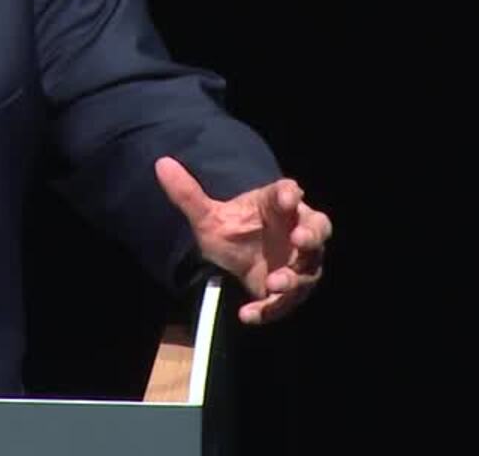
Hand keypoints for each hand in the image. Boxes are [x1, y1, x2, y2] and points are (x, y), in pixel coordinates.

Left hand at [155, 157, 331, 324]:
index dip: (290, 194)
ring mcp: (298, 261)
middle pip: (318, 228)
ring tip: (275, 282)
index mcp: (278, 205)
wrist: (236, 258)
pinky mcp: (291, 290)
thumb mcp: (207, 216)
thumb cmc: (233, 229)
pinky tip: (248, 314)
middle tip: (299, 239)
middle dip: (311, 234)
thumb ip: (187, 193)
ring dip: (294, 277)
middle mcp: (296, 230)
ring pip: (309, 268)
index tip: (286, 196)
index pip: (289, 193)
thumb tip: (161, 163)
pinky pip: (285, 302)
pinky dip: (268, 309)